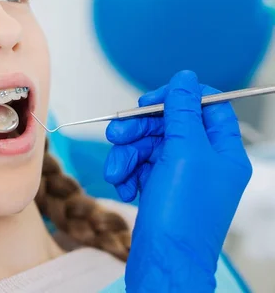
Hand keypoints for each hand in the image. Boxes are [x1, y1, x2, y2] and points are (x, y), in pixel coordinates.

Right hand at [104, 70, 251, 290]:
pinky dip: (128, 174)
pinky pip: (141, 168)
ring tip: (116, 171)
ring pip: (149, 147)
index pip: (207, 107)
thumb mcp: (185, 152)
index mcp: (223, 151)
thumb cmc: (182, 214)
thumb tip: (186, 79)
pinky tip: (124, 187)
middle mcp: (205, 162)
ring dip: (127, 155)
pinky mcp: (161, 190)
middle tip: (117, 134)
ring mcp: (181, 177)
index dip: (178, 98)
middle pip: (170, 126)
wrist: (164, 261)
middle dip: (140, 130)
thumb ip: (183, 111)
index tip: (150, 101)